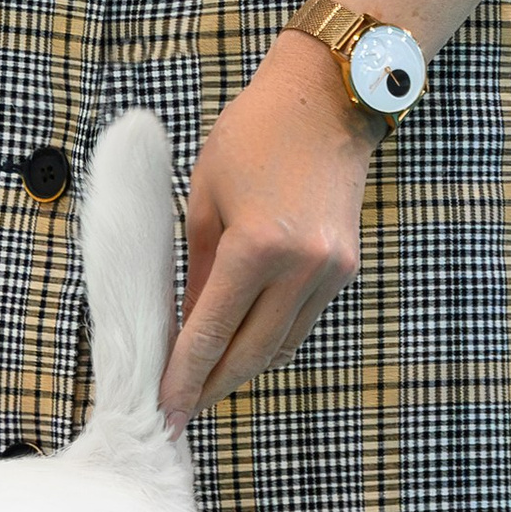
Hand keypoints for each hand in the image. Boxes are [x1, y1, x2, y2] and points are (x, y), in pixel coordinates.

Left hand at [156, 34, 381, 427]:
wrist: (326, 100)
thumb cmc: (253, 135)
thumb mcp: (205, 199)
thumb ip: (196, 271)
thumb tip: (185, 329)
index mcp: (258, 247)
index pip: (212, 334)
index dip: (185, 378)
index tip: (165, 411)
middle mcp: (302, 268)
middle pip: (251, 355)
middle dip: (211, 386)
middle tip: (179, 409)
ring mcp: (331, 272)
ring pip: (280, 347)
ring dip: (241, 368)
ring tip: (204, 382)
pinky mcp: (345, 269)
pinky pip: (300, 322)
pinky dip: (268, 339)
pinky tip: (241, 344)